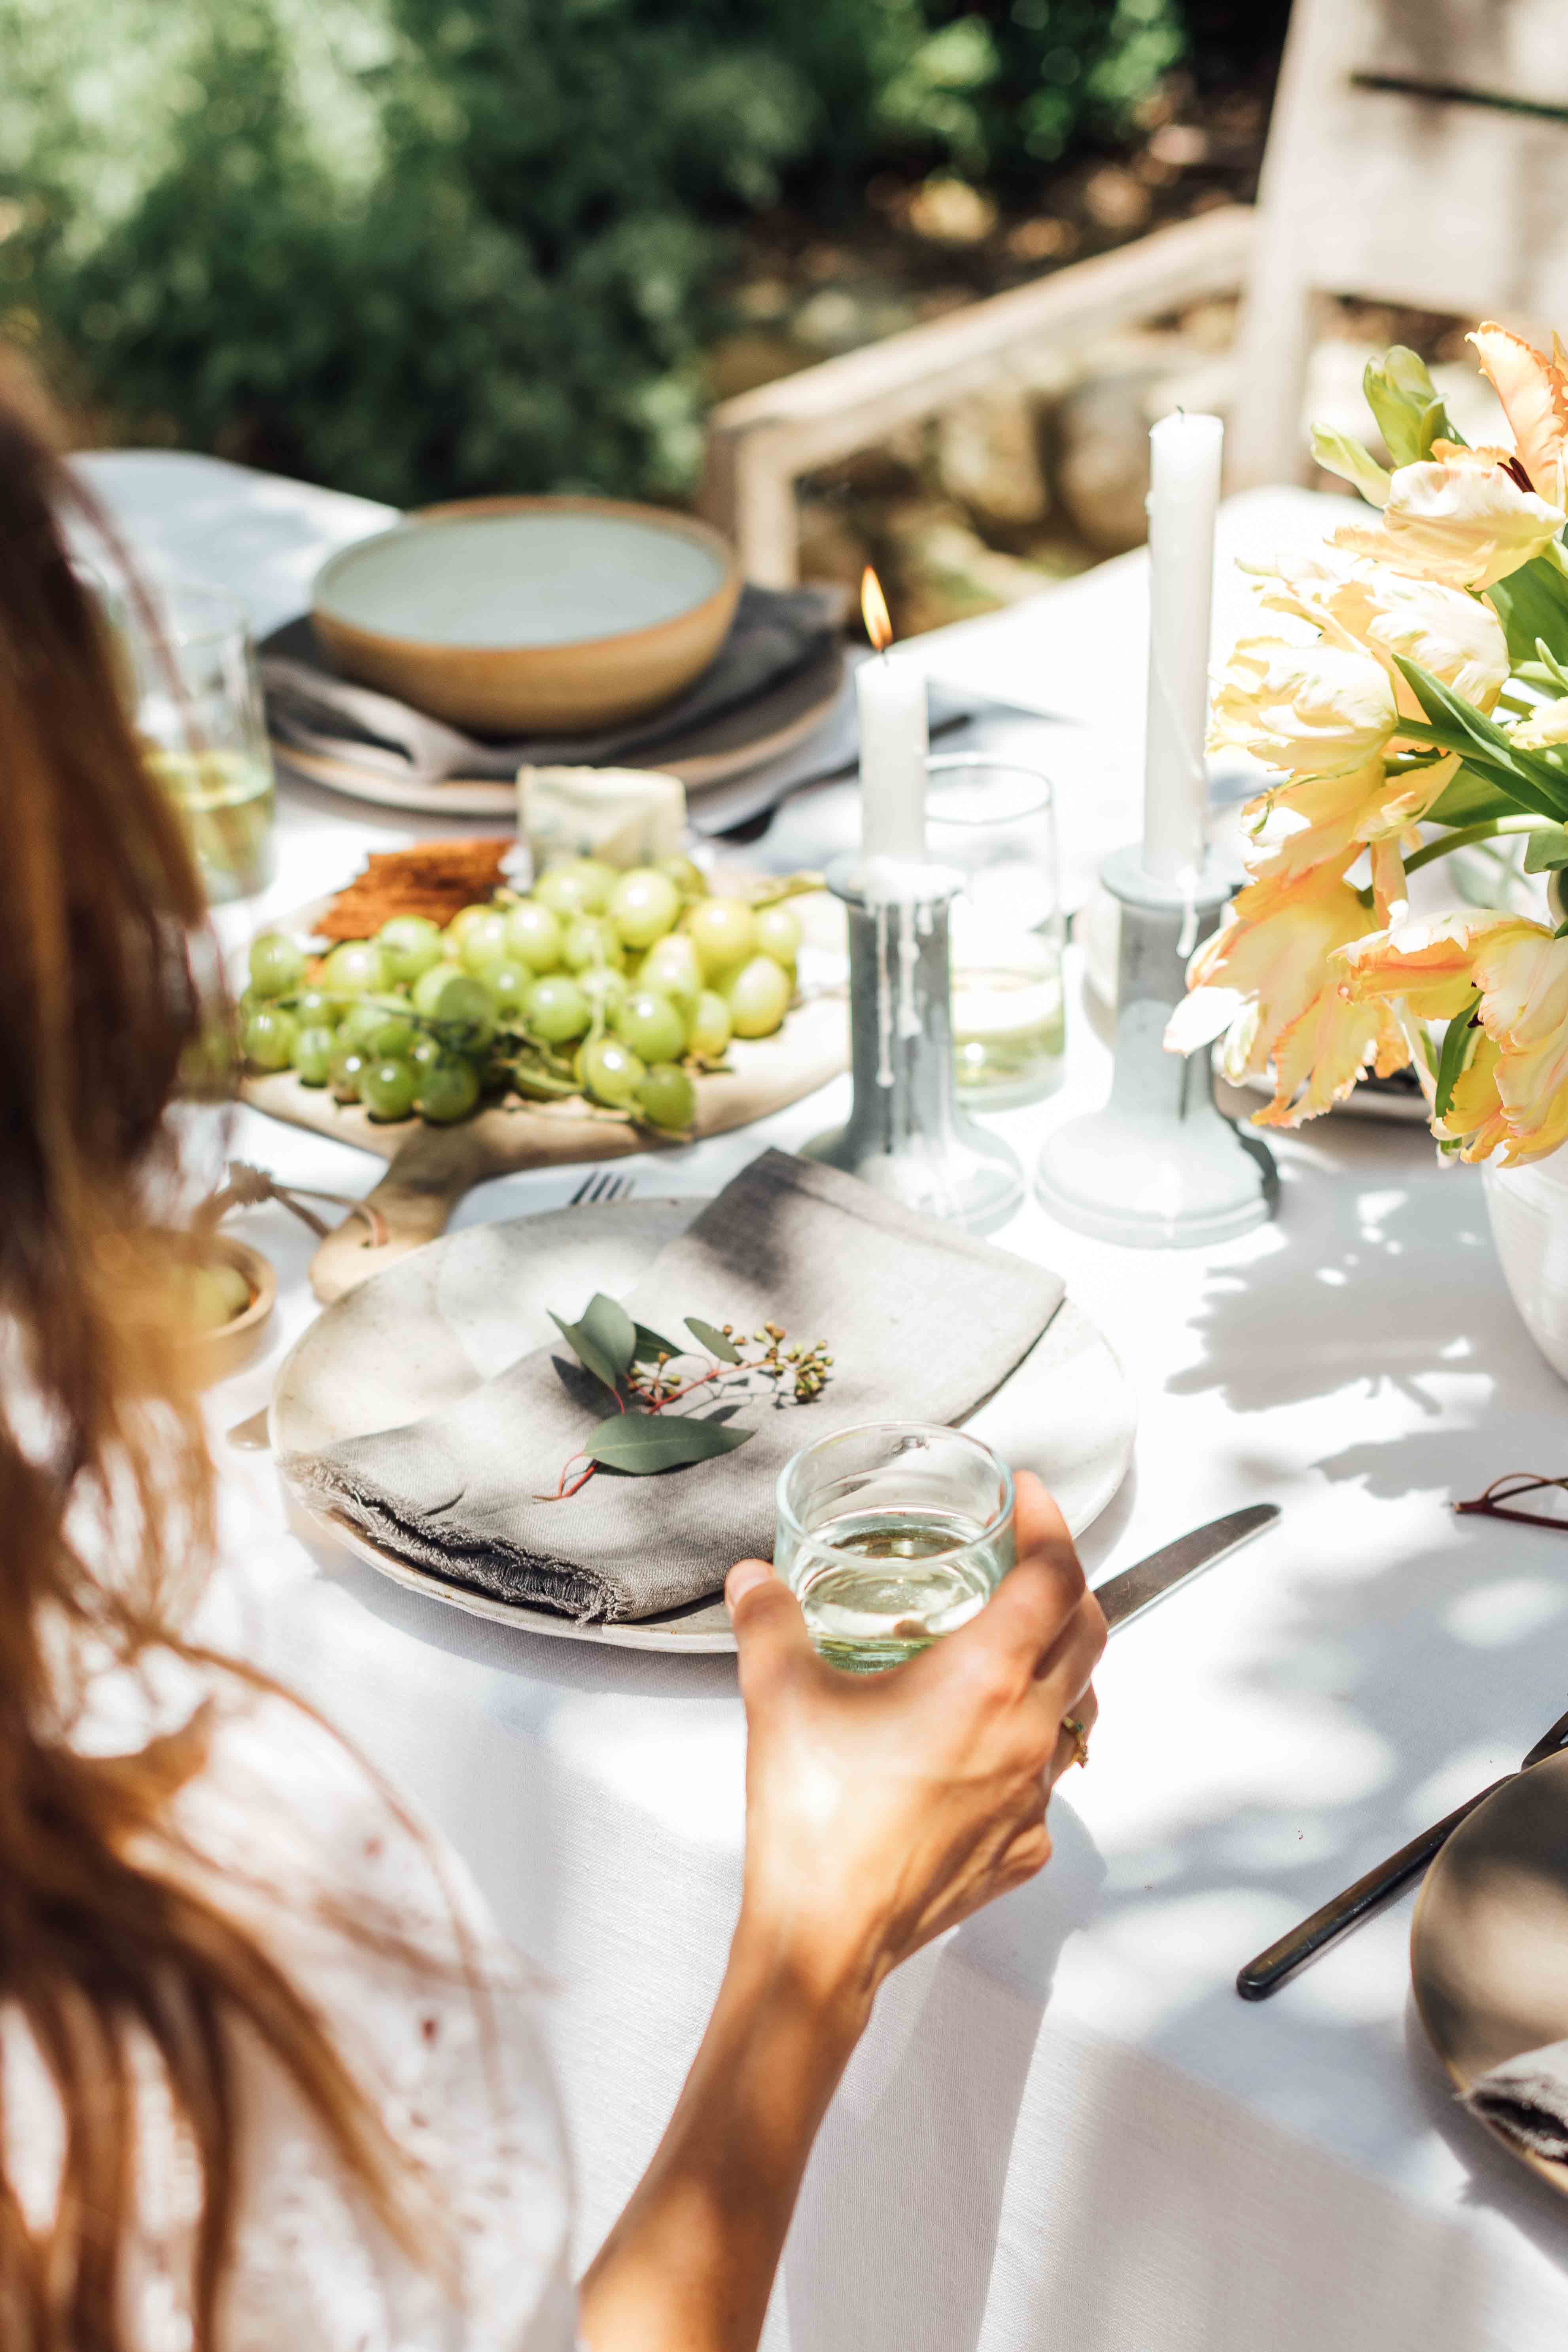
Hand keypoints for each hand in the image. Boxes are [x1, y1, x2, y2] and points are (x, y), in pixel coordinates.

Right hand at [725, 1471, 1103, 2026]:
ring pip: (1080, 1709)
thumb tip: (753, 1578)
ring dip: (1056, 1665)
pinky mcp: (1020, 1848)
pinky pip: (1048, 1782)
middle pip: (1089, 1633)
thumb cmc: (812, 1820)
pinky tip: (975, 1749)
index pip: (1055, 1577)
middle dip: (1066, 1583)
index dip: (1050, 1523)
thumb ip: (768, 1620)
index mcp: (982, 1680)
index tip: (1027, 1496)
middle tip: (1023, 1560)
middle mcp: (1025, 1733)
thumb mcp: (777, 1695)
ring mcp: (1032, 1798)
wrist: (822, 1941)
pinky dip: (1028, 1747)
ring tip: (1002, 1650)